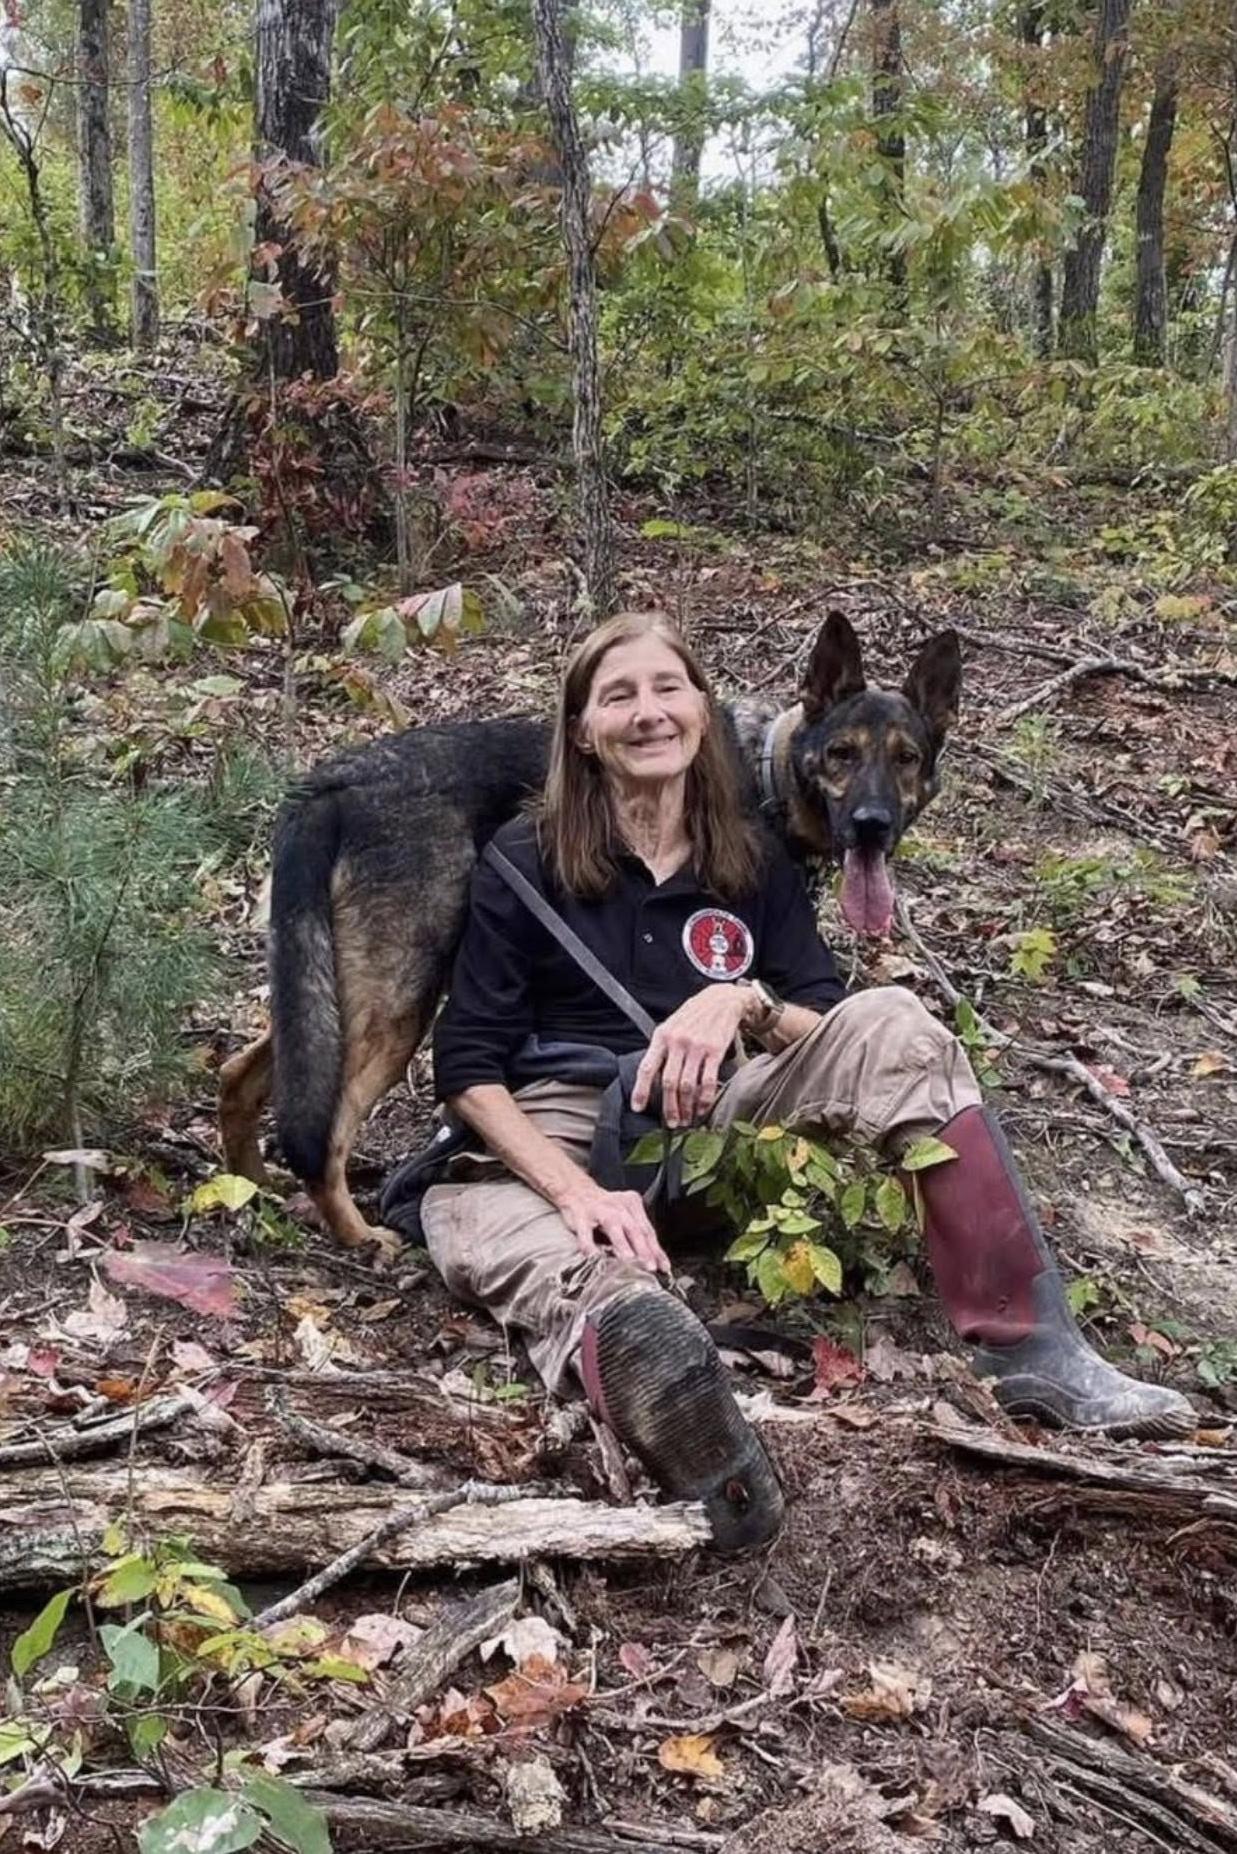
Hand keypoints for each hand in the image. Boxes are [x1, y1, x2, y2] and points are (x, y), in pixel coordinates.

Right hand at [554, 1176, 670, 1272]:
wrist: (576, 1190)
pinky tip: (594, 1256)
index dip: (656, 1250)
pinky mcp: (580, 1216)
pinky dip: (589, 1245)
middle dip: (644, 1249)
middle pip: (635, 1229)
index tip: (663, 1266)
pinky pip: (585, 1232)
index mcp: (632, 1205)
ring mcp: (599, 1209)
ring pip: (613, 1226)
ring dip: (622, 1243)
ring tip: (628, 1259)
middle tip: (650, 1266)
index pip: (648, 1230)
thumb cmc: (605, 1209)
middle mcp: (618, 1206)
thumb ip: (636, 1237)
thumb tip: (652, 1261)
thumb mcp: (624, 1217)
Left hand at [631, 984, 749, 1128]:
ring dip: (686, 1107)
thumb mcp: (671, 1024)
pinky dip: (704, 1099)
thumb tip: (651, 1075)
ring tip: (686, 1119)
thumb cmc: (694, 1014)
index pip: (647, 1067)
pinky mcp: (715, 1051)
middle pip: (669, 1082)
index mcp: (662, 1036)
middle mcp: (677, 1042)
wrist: (722, 1000)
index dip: (641, 1090)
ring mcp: (697, 1047)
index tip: (637, 1107)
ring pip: (687, 1086)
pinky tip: (702, 1108)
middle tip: (670, 1123)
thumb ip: (661, 1047)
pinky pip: (708, 1081)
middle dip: (668, 1107)